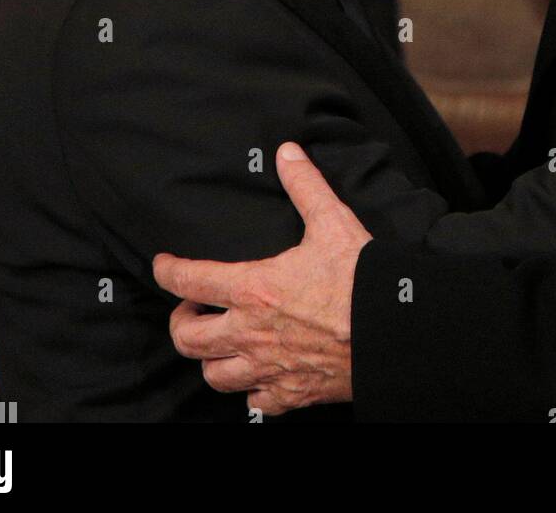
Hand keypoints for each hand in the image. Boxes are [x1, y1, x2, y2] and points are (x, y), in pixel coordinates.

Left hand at [153, 143, 369, 415]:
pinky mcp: (291, 394)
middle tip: (193, 309)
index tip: (162, 265)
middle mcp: (251, 334)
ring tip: (221, 341)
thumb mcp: (332, 222)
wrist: (393, 333)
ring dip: (211, 358)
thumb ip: (304, 185)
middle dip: (181, 323)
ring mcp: (268, 368)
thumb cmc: (361, 280)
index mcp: (254, 290)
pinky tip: (259, 374)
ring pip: (214, 375)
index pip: (190, 281)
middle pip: (187, 339)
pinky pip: (254, 402)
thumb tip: (286, 152)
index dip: (168, 271)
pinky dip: (250, 390)